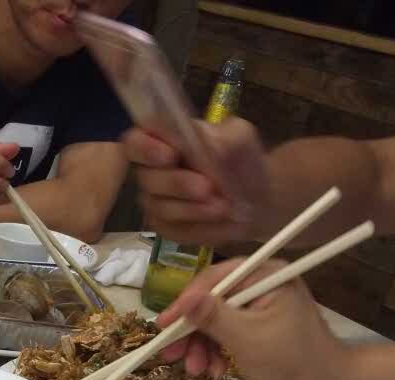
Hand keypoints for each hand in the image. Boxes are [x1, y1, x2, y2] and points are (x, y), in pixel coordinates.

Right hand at [123, 117, 269, 244]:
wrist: (259, 196)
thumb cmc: (243, 160)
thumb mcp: (239, 137)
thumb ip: (217, 135)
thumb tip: (197, 141)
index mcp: (162, 140)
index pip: (135, 141)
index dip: (146, 148)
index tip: (170, 155)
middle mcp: (152, 172)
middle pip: (146, 178)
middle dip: (176, 183)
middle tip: (206, 187)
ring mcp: (157, 201)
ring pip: (160, 207)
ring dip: (191, 208)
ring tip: (223, 207)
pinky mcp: (166, 227)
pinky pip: (173, 229)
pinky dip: (198, 225)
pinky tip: (220, 220)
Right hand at [156, 257, 345, 379]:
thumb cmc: (292, 360)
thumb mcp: (247, 338)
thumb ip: (214, 317)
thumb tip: (184, 300)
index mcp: (266, 274)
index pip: (215, 278)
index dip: (185, 302)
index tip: (162, 325)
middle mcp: (262, 282)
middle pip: (212, 299)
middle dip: (192, 329)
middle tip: (171, 355)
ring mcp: (259, 303)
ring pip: (215, 318)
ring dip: (201, 345)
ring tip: (197, 371)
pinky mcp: (258, 323)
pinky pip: (227, 331)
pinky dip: (216, 350)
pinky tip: (215, 370)